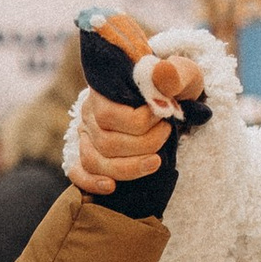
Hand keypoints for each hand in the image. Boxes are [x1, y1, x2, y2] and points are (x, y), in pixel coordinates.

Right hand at [68, 14, 207, 199]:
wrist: (168, 100)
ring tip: (156, 162)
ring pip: (94, 161)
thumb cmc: (173, 87)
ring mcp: (87, 136)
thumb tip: (161, 76)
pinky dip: (91, 182)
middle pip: (105, 142)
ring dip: (128, 168)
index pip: (109, 115)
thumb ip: (175, 74)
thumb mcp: (181, 74)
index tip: (164, 116)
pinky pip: (78, 172)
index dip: (139, 122)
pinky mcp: (88, 155)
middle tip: (167, 135)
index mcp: (104, 91)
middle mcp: (90, 114)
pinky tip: (112, 187)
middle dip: (143, 145)